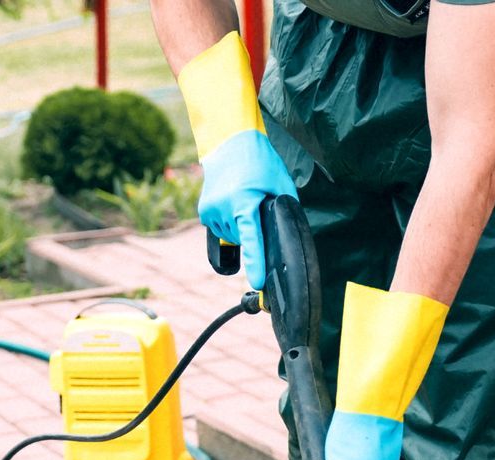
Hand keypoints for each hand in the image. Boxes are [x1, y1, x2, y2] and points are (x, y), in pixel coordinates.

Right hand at [198, 130, 294, 290]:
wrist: (230, 143)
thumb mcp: (281, 183)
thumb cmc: (260, 162)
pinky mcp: (204, 212)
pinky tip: (233, 205)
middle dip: (254, 230)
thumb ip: (287, 210)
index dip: (255, 263)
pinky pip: (222, 230)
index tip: (256, 282)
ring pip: (232, 237)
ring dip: (241, 227)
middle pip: (244, 239)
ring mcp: (211, 211)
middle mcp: (224, 208)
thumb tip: (290, 235)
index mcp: (244, 202)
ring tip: (245, 201)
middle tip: (257, 204)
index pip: (251, 240)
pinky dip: (230, 224)